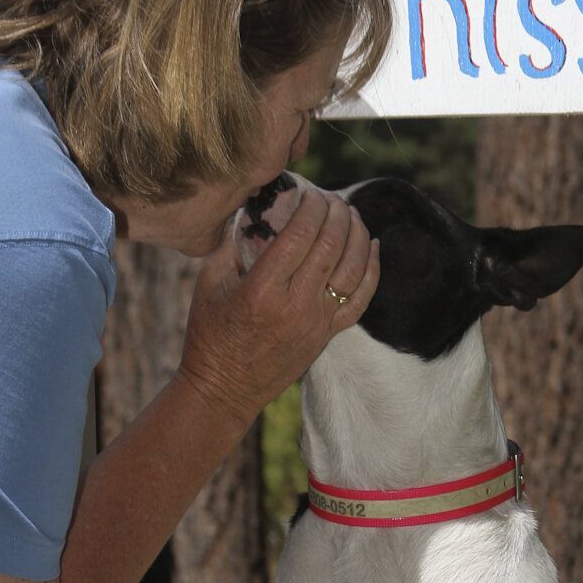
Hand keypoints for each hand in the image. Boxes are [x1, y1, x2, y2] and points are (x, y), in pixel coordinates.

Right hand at [177, 187, 379, 433]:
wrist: (224, 390)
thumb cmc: (209, 335)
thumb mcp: (209, 282)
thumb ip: (233, 243)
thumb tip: (256, 210)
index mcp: (263, 288)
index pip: (301, 234)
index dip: (312, 207)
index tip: (313, 192)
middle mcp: (295, 304)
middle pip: (331, 246)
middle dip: (337, 214)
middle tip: (335, 199)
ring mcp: (315, 322)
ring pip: (352, 270)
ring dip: (357, 236)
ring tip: (353, 215)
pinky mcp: (326, 336)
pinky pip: (360, 300)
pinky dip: (371, 271)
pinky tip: (373, 248)